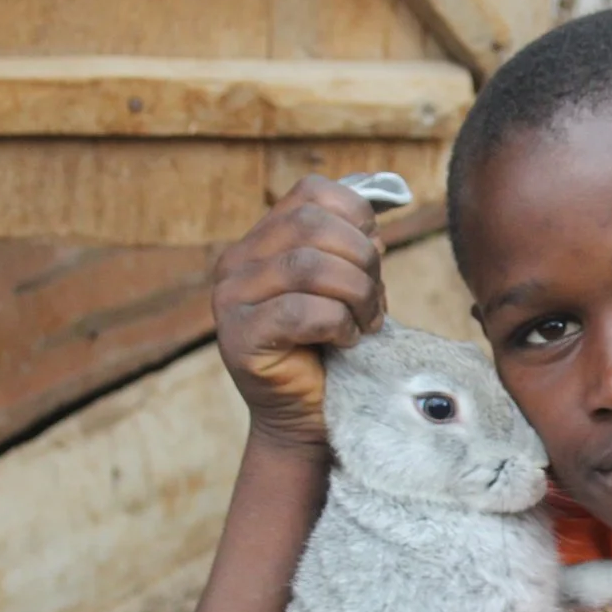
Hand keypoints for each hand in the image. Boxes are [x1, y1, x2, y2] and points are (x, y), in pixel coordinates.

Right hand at [213, 179, 386, 452]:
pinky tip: (344, 341)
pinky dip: (337, 323)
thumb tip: (381, 206)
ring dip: (356, 294)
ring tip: (365, 322)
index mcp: (261, 240)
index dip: (357, 216)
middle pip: (313, 224)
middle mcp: (236, 262)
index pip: (312, 192)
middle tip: (375, 301)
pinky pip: (300, 311)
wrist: (309, 419)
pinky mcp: (239, 340)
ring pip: (308, 265)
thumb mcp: (346, 284)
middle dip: (363, 260)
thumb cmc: (332, 348)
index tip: (374, 257)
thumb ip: (352, 244)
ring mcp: (230, 300)